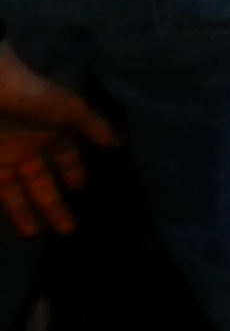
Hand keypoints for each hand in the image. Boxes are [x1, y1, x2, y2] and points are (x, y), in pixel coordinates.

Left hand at [0, 44, 117, 237]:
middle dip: (53, 203)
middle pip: (41, 181)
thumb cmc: (35, 97)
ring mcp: (6, 155)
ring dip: (25, 212)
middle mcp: (28, 146)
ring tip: (33, 233)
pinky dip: (6, 205)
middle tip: (67, 229)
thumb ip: (93, 127)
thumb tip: (118, 143)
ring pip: (16, 191)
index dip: (72, 170)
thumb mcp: (71, 110)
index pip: (64, 155)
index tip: (80, 187)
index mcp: (51, 130)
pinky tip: (9, 221)